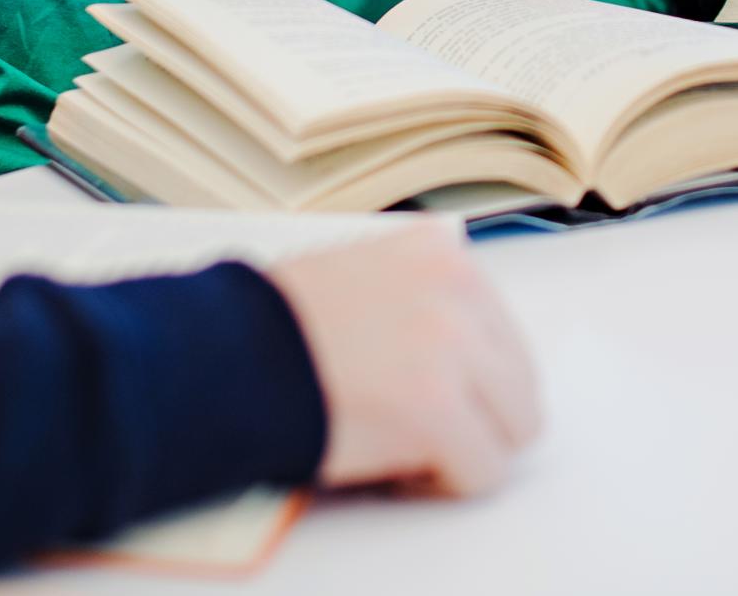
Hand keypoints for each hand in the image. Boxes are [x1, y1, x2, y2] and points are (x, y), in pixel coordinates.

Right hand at [267, 219, 540, 495]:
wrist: (217, 358)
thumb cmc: (272, 331)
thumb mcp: (363, 278)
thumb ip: (421, 301)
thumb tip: (467, 355)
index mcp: (442, 253)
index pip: (504, 336)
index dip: (468, 382)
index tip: (427, 398)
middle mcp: (458, 290)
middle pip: (520, 384)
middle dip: (477, 418)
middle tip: (417, 434)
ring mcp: (452, 348)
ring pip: (514, 430)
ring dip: (466, 449)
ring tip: (403, 449)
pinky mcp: (437, 409)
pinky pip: (483, 472)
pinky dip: (443, 485)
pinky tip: (393, 470)